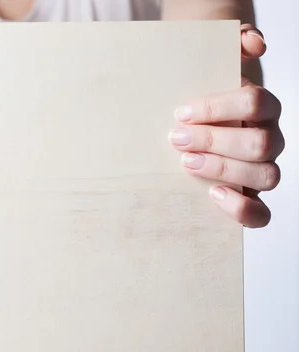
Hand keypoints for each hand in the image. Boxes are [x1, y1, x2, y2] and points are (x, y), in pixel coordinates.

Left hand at [169, 25, 283, 227]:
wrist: (190, 126)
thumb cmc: (200, 100)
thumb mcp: (210, 69)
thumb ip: (235, 45)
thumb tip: (253, 44)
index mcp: (261, 108)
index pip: (256, 102)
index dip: (219, 107)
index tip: (181, 112)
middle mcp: (268, 140)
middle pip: (260, 142)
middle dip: (215, 140)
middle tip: (176, 138)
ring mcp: (261, 171)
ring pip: (266, 175)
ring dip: (224, 170)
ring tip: (187, 163)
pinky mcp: (250, 199)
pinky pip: (261, 214)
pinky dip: (243, 210)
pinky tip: (214, 196)